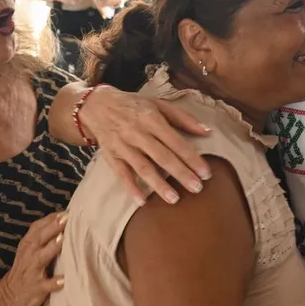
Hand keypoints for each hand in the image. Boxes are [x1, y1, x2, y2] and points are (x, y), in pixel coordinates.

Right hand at [0, 212, 66, 305]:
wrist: (6, 298)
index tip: (66, 211)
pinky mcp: (35, 288)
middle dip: (52, 227)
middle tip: (66, 218)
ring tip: (63, 240)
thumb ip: (43, 237)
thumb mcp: (29, 251)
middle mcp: (29, 255)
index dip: (51, 219)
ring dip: (52, 248)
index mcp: (28, 245)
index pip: (37, 227)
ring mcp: (32, 272)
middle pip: (39, 238)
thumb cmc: (26, 270)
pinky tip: (63, 281)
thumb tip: (62, 219)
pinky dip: (54, 283)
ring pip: (41, 258)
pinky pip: (45, 285)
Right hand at [77, 85, 213, 203]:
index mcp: (152, 118)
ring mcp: (123, 145)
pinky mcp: (111, 156)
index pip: (176, 142)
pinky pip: (122, 174)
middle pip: (162, 156)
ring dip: (159, 185)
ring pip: (143, 167)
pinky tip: (142, 201)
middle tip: (197, 188)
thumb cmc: (134, 105)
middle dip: (181, 173)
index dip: (192, 158)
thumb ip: (183, 117)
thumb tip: (207, 131)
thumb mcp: (158, 104)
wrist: (97, 105)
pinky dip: (131, 188)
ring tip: (174, 199)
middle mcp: (137, 132)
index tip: (206, 173)